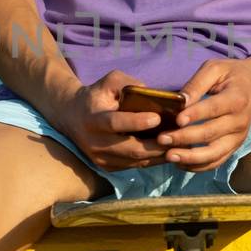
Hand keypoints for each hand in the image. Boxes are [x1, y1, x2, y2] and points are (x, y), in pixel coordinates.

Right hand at [55, 70, 172, 171]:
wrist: (71, 117)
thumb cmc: (96, 96)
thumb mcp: (108, 82)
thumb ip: (127, 84)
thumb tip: (152, 93)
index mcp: (93, 120)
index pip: (115, 123)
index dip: (136, 122)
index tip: (157, 117)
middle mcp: (95, 143)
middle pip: (130, 149)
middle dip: (156, 145)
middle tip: (178, 137)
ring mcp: (100, 159)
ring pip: (135, 161)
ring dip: (159, 155)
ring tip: (179, 145)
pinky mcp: (107, 167)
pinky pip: (135, 166)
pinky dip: (153, 160)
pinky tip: (168, 152)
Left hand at [153, 58, 250, 172]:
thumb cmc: (231, 75)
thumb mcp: (215, 69)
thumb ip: (197, 84)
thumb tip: (179, 101)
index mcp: (237, 98)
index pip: (214, 109)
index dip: (195, 115)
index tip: (177, 120)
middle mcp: (240, 121)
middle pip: (211, 133)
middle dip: (185, 138)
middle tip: (161, 139)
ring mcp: (238, 137)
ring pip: (214, 153)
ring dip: (190, 158)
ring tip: (169, 156)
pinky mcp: (234, 147)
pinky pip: (216, 161)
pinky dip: (198, 166)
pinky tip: (180, 163)